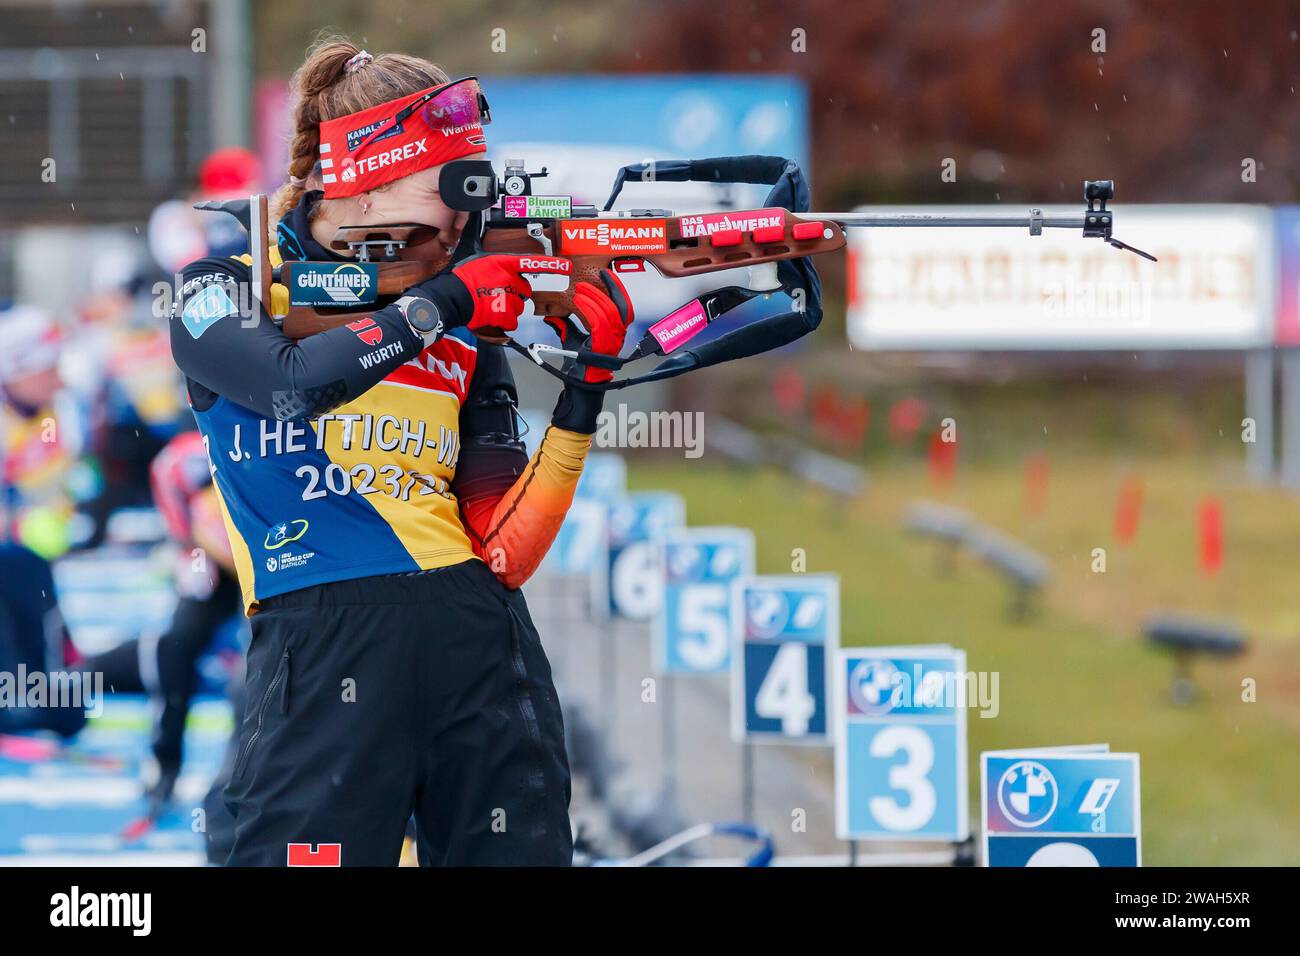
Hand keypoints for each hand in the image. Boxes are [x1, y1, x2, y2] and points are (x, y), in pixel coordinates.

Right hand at [450, 253, 571, 336]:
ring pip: (518, 307)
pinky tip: (489, 315)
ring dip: (507, 309)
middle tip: (497, 295)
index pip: (531, 263)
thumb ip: (498, 268)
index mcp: (502, 263)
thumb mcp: (480, 263)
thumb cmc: (462, 280)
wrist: (451, 298)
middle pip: (525, 290)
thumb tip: (509, 275)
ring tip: (488, 305)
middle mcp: (508, 278)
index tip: (566, 266)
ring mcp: (507, 297)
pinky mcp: (504, 313)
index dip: (551, 265)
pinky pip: (512, 321)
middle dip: (515, 294)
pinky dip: (503, 322)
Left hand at [545, 269, 633, 382]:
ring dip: (593, 297)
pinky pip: (598, 322)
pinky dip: (588, 309)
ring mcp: (612, 341)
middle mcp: (618, 336)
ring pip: (609, 312)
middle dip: (606, 288)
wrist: (579, 385)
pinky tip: (578, 301)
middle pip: (620, 305)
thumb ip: (565, 325)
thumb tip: (551, 315)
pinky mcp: (602, 345)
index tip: (605, 274)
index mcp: (615, 331)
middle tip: (587, 281)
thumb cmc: (580, 364)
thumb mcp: (571, 339)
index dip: (616, 288)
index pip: (623, 305)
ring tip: (579, 290)